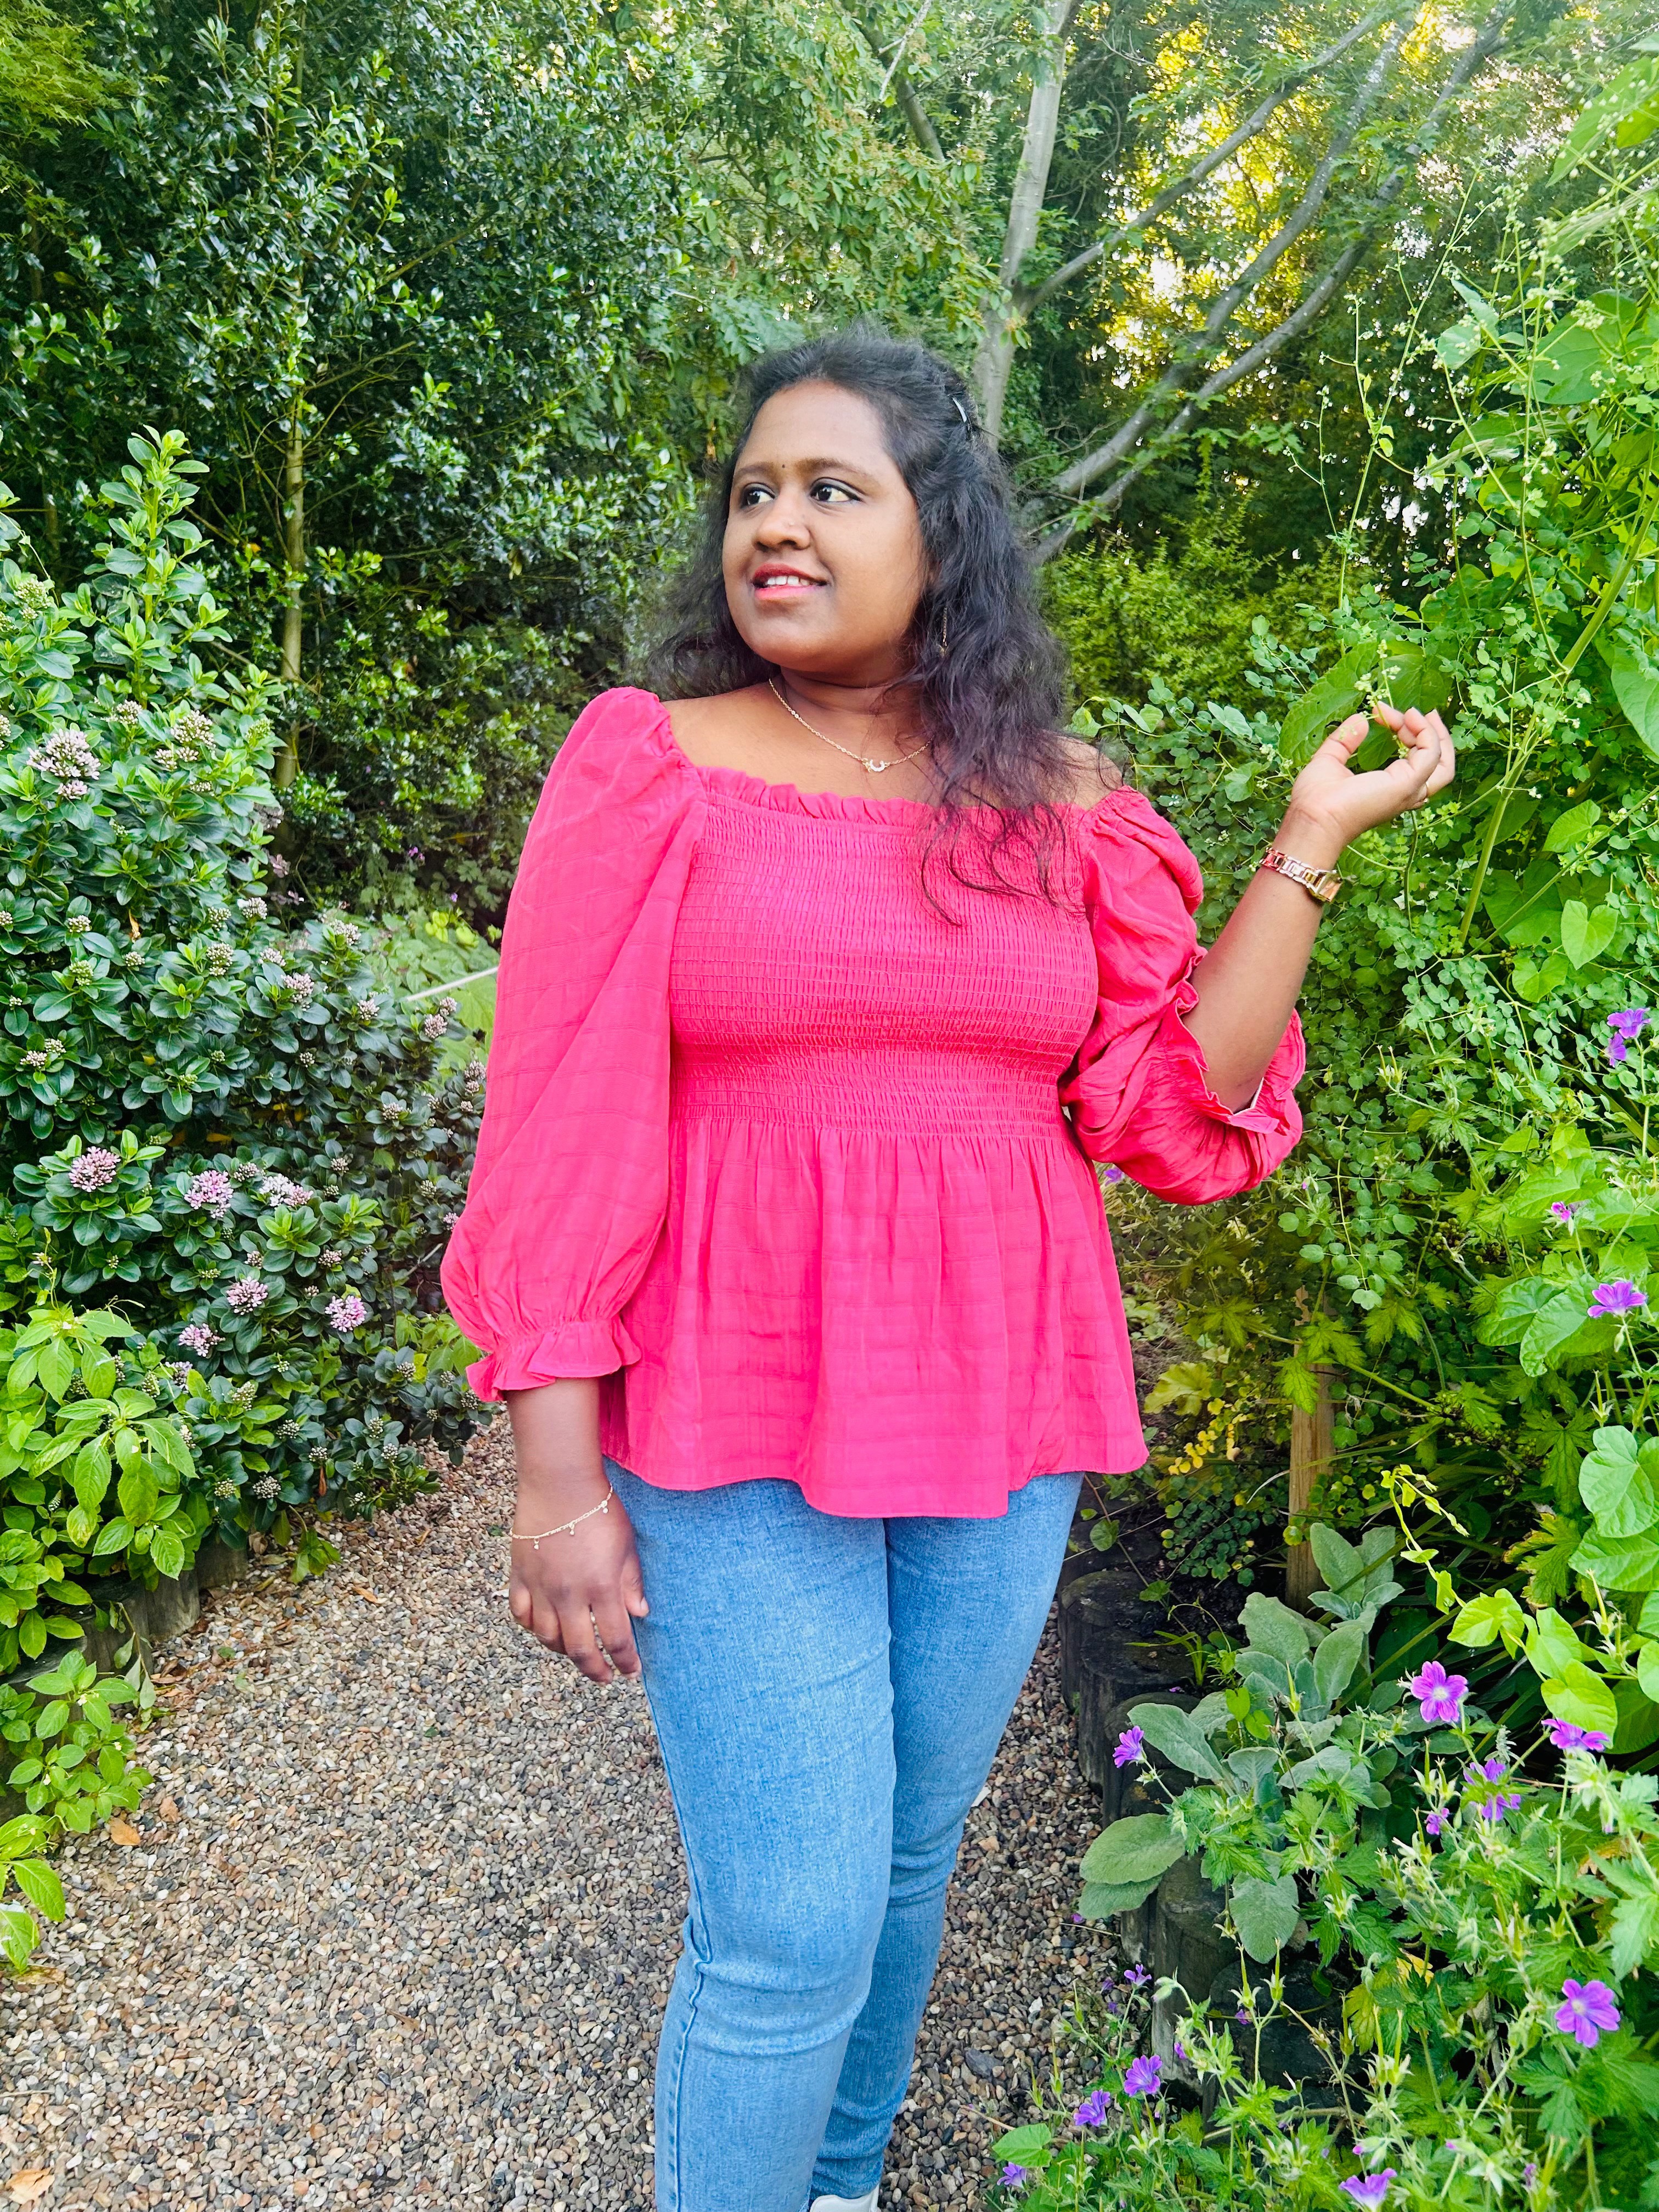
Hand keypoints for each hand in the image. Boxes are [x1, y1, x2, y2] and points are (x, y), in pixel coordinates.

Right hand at [508, 1490, 648, 1683]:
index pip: (615, 1639)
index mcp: (602, 1588)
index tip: (631, 1671)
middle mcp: (570, 1595)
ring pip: (548, 1637)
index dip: (625, 1661)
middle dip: (595, 1669)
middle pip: (580, 1649)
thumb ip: (632, 1583)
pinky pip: (522, 1614)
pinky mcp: (520, 1576)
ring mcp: (541, 1588)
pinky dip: (533, 1627)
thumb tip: (640, 1614)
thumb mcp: (627, 1546)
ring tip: (576, 1652)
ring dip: (564, 1652)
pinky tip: (544, 1628)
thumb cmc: (599, 1510)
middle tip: (605, 1677)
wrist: (559, 1483)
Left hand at [1281, 702, 1456, 863]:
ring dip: (1432, 732)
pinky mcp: (1407, 784)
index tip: (1382, 712)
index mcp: (1389, 790)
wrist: (1312, 816)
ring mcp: (1409, 790)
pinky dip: (1426, 733)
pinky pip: (1430, 754)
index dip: (1405, 733)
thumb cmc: (1316, 798)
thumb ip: (1346, 739)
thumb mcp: (1330, 759)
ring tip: (1413, 713)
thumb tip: (1360, 719)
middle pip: (1439, 765)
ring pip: (1442, 762)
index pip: (1414, 761)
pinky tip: (1408, 718)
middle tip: (1419, 712)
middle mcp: (1405, 793)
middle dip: (1434, 735)